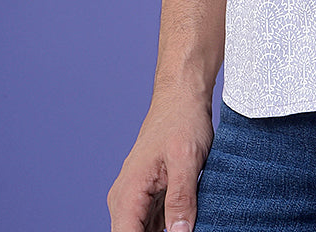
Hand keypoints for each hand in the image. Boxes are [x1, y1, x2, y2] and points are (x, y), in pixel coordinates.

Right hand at [108, 92, 213, 231]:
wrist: (182, 97)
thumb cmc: (183, 120)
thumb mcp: (187, 159)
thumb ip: (181, 198)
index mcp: (128, 193)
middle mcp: (125, 201)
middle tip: (187, 227)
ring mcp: (137, 201)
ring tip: (189, 222)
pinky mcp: (150, 199)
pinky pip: (154, 226)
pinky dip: (171, 229)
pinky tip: (189, 223)